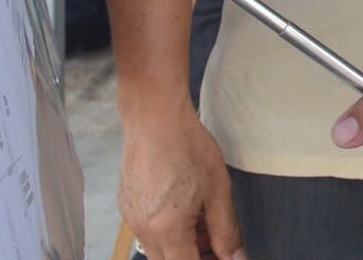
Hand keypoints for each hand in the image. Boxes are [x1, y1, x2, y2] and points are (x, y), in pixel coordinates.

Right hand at [118, 106, 242, 259]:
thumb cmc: (187, 146)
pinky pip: (148, 232)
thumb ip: (226, 230)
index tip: (223, 256)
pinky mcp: (127, 207)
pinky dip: (168, 232)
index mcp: (167, 229)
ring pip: (158, 250)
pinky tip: (186, 210)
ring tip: (204, 221)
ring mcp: (131, 219)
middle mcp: (143, 229)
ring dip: (182, 246)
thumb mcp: (217, 190)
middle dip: (194, 257)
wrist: (155, 117)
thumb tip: (235, 257)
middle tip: (217, 244)